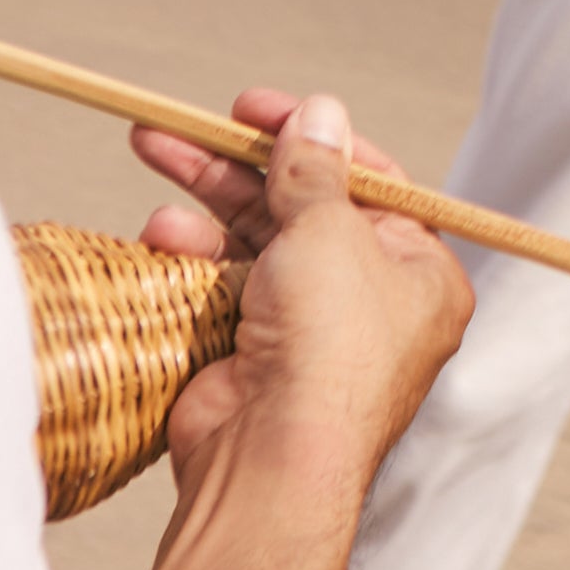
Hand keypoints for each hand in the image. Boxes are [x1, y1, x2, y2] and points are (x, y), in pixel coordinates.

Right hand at [129, 88, 469, 488]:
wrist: (270, 462)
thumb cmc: (327, 348)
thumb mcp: (328, 232)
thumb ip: (314, 171)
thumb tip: (319, 113)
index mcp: (418, 274)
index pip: (369, 184)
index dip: (311, 139)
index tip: (254, 107)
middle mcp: (367, 304)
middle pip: (299, 209)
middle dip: (238, 163)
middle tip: (183, 125)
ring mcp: (306, 334)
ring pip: (251, 245)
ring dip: (203, 203)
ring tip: (152, 155)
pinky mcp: (251, 357)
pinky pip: (219, 291)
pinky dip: (189, 259)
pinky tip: (158, 232)